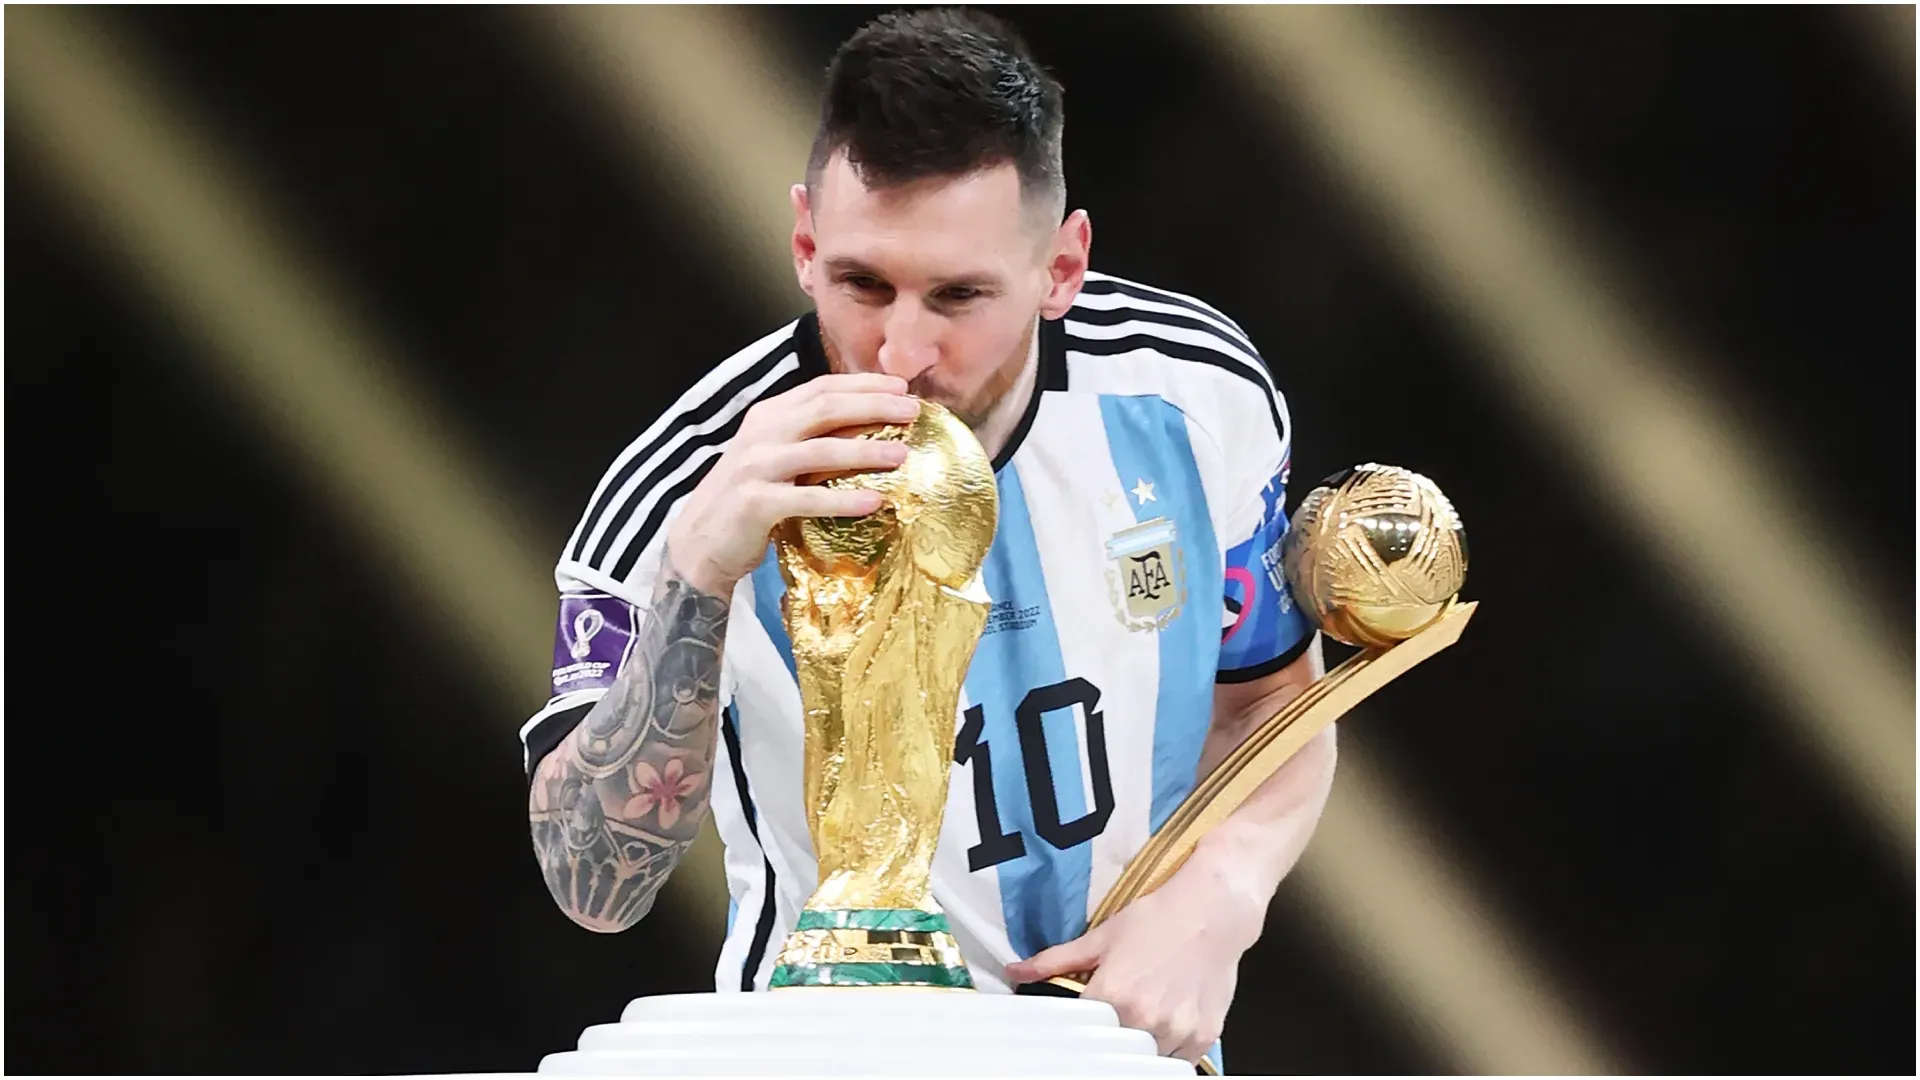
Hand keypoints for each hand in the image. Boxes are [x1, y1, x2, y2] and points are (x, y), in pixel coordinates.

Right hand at [665, 373, 919, 593]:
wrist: (699, 542)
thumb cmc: (748, 498)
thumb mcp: (775, 457)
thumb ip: (809, 437)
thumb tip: (868, 426)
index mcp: (768, 416)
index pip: (820, 388)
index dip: (863, 385)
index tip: (901, 388)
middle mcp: (761, 434)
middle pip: (824, 409)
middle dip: (872, 407)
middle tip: (913, 412)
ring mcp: (755, 467)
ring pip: (819, 451)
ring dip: (864, 450)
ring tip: (901, 455)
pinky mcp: (755, 503)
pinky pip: (806, 499)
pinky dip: (843, 500)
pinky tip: (874, 502)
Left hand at [1005, 853, 1263, 1062]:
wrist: (1212, 911)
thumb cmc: (1156, 920)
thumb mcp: (1101, 937)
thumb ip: (1056, 960)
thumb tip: (1015, 971)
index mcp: (1114, 995)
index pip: (1080, 1037)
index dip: (1076, 1035)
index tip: (1074, 1034)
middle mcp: (1145, 1019)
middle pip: (1113, 1054)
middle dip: (1108, 1043)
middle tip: (1108, 1028)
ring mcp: (1177, 1031)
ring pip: (1147, 1062)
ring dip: (1139, 1049)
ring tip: (1139, 1022)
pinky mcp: (1204, 1036)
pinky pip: (1179, 1062)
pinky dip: (1169, 1052)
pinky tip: (1164, 1028)